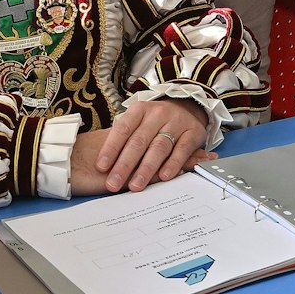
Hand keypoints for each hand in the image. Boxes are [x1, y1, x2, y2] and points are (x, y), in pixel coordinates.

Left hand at [70, 98, 212, 194]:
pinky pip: (182, 150)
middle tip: (114, 184)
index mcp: (140, 110)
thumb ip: (125, 140)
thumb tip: (102, 167)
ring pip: (159, 147)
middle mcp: (158, 114)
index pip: (123, 129)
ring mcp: (177, 122)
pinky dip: (173, 164)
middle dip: (125, 165)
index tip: (101, 167)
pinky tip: (163, 177)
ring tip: (135, 186)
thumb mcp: (138, 123)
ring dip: (146, 168)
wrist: (187, 107)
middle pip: (139, 141)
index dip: (111, 148)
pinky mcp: (193, 132)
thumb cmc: (154, 122)